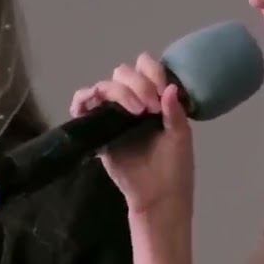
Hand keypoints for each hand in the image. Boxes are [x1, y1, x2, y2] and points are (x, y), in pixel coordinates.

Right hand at [70, 53, 193, 219]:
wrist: (158, 195)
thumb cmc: (174, 166)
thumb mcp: (180, 136)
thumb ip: (175, 112)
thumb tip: (171, 88)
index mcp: (156, 98)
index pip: (148, 68)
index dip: (153, 73)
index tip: (162, 92)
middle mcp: (133, 101)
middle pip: (123, 73)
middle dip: (138, 84)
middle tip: (150, 109)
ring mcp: (114, 114)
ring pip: (104, 86)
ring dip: (119, 92)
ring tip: (136, 111)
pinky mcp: (97, 128)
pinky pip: (83, 104)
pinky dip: (84, 99)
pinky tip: (95, 105)